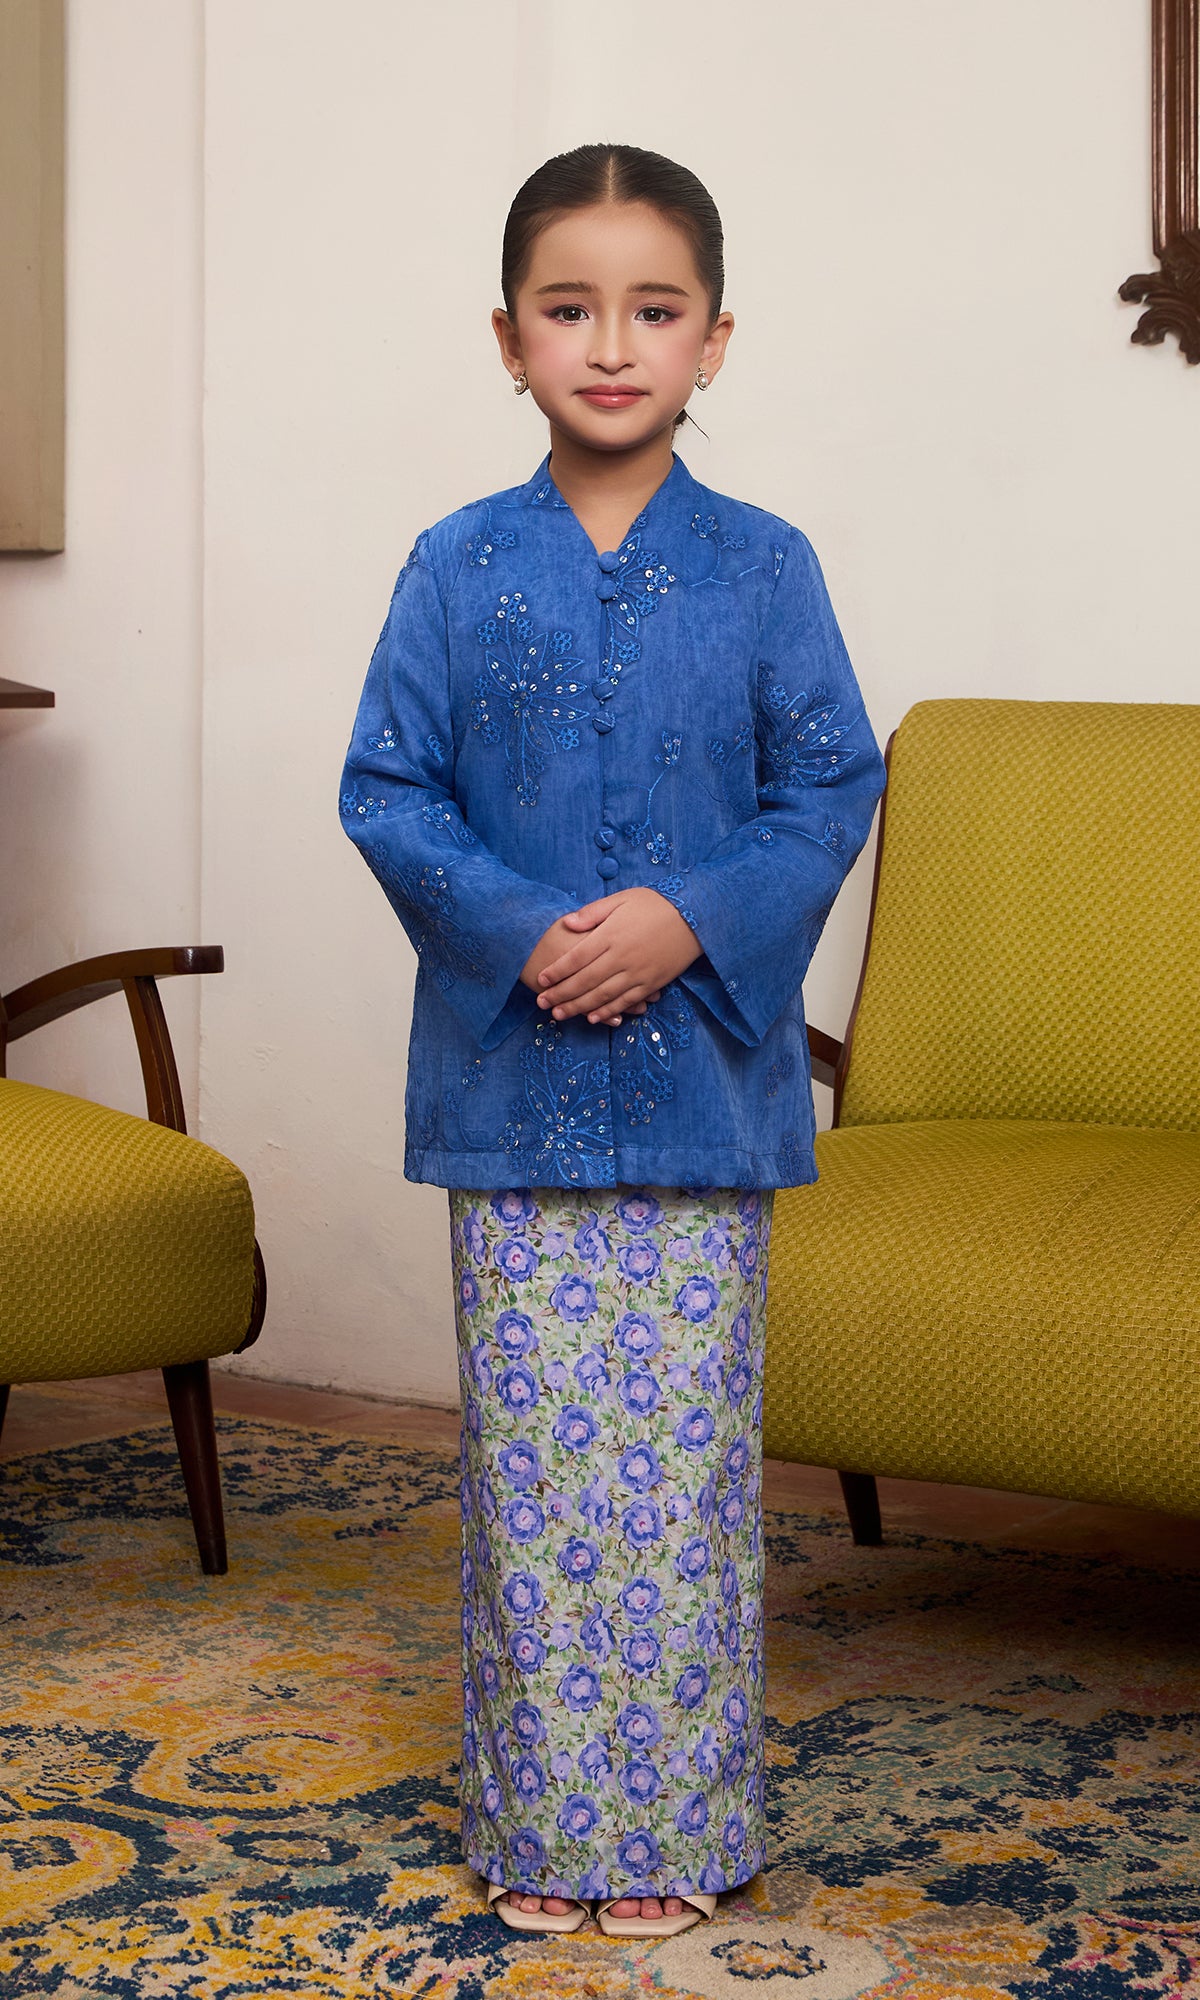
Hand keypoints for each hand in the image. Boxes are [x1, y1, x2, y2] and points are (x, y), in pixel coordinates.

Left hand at [536, 888, 700, 1022]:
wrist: (695, 916)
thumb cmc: (656, 904)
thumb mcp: (622, 899)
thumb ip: (593, 913)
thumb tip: (567, 923)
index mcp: (611, 935)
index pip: (576, 957)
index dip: (557, 971)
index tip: (541, 980)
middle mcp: (622, 957)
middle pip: (585, 981)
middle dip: (561, 994)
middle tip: (542, 1003)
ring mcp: (637, 973)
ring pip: (602, 996)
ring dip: (578, 1007)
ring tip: (559, 1015)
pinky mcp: (651, 983)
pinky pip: (626, 1002)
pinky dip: (608, 1012)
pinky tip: (592, 1018)